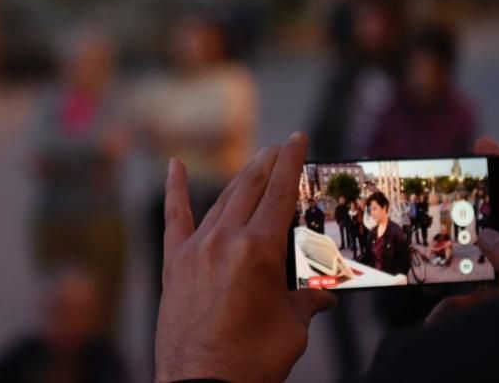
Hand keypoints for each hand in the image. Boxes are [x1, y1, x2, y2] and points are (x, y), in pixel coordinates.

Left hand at [155, 132, 335, 382]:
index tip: (298, 138)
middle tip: (282, 147)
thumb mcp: (292, 328)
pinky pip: (175, 219)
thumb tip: (324, 295)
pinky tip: (174, 167)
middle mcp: (224, 240)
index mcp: (258, 250)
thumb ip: (308, 301)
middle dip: (269, 163)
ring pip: (221, 201)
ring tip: (256, 163)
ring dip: (241, 179)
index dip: (291, 162)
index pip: (280, 193)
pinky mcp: (174, 264)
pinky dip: (176, 191)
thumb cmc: (251, 361)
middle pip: (250, 188)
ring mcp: (195, 249)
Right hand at [426, 137, 498, 323]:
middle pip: (495, 228)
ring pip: (467, 263)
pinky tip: (435, 305)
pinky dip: (440, 297)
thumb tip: (492, 235)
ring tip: (424, 243)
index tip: (484, 144)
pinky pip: (451, 298)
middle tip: (443, 186)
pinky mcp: (472, 319)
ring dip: (445, 257)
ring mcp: (497, 301)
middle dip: (468, 209)